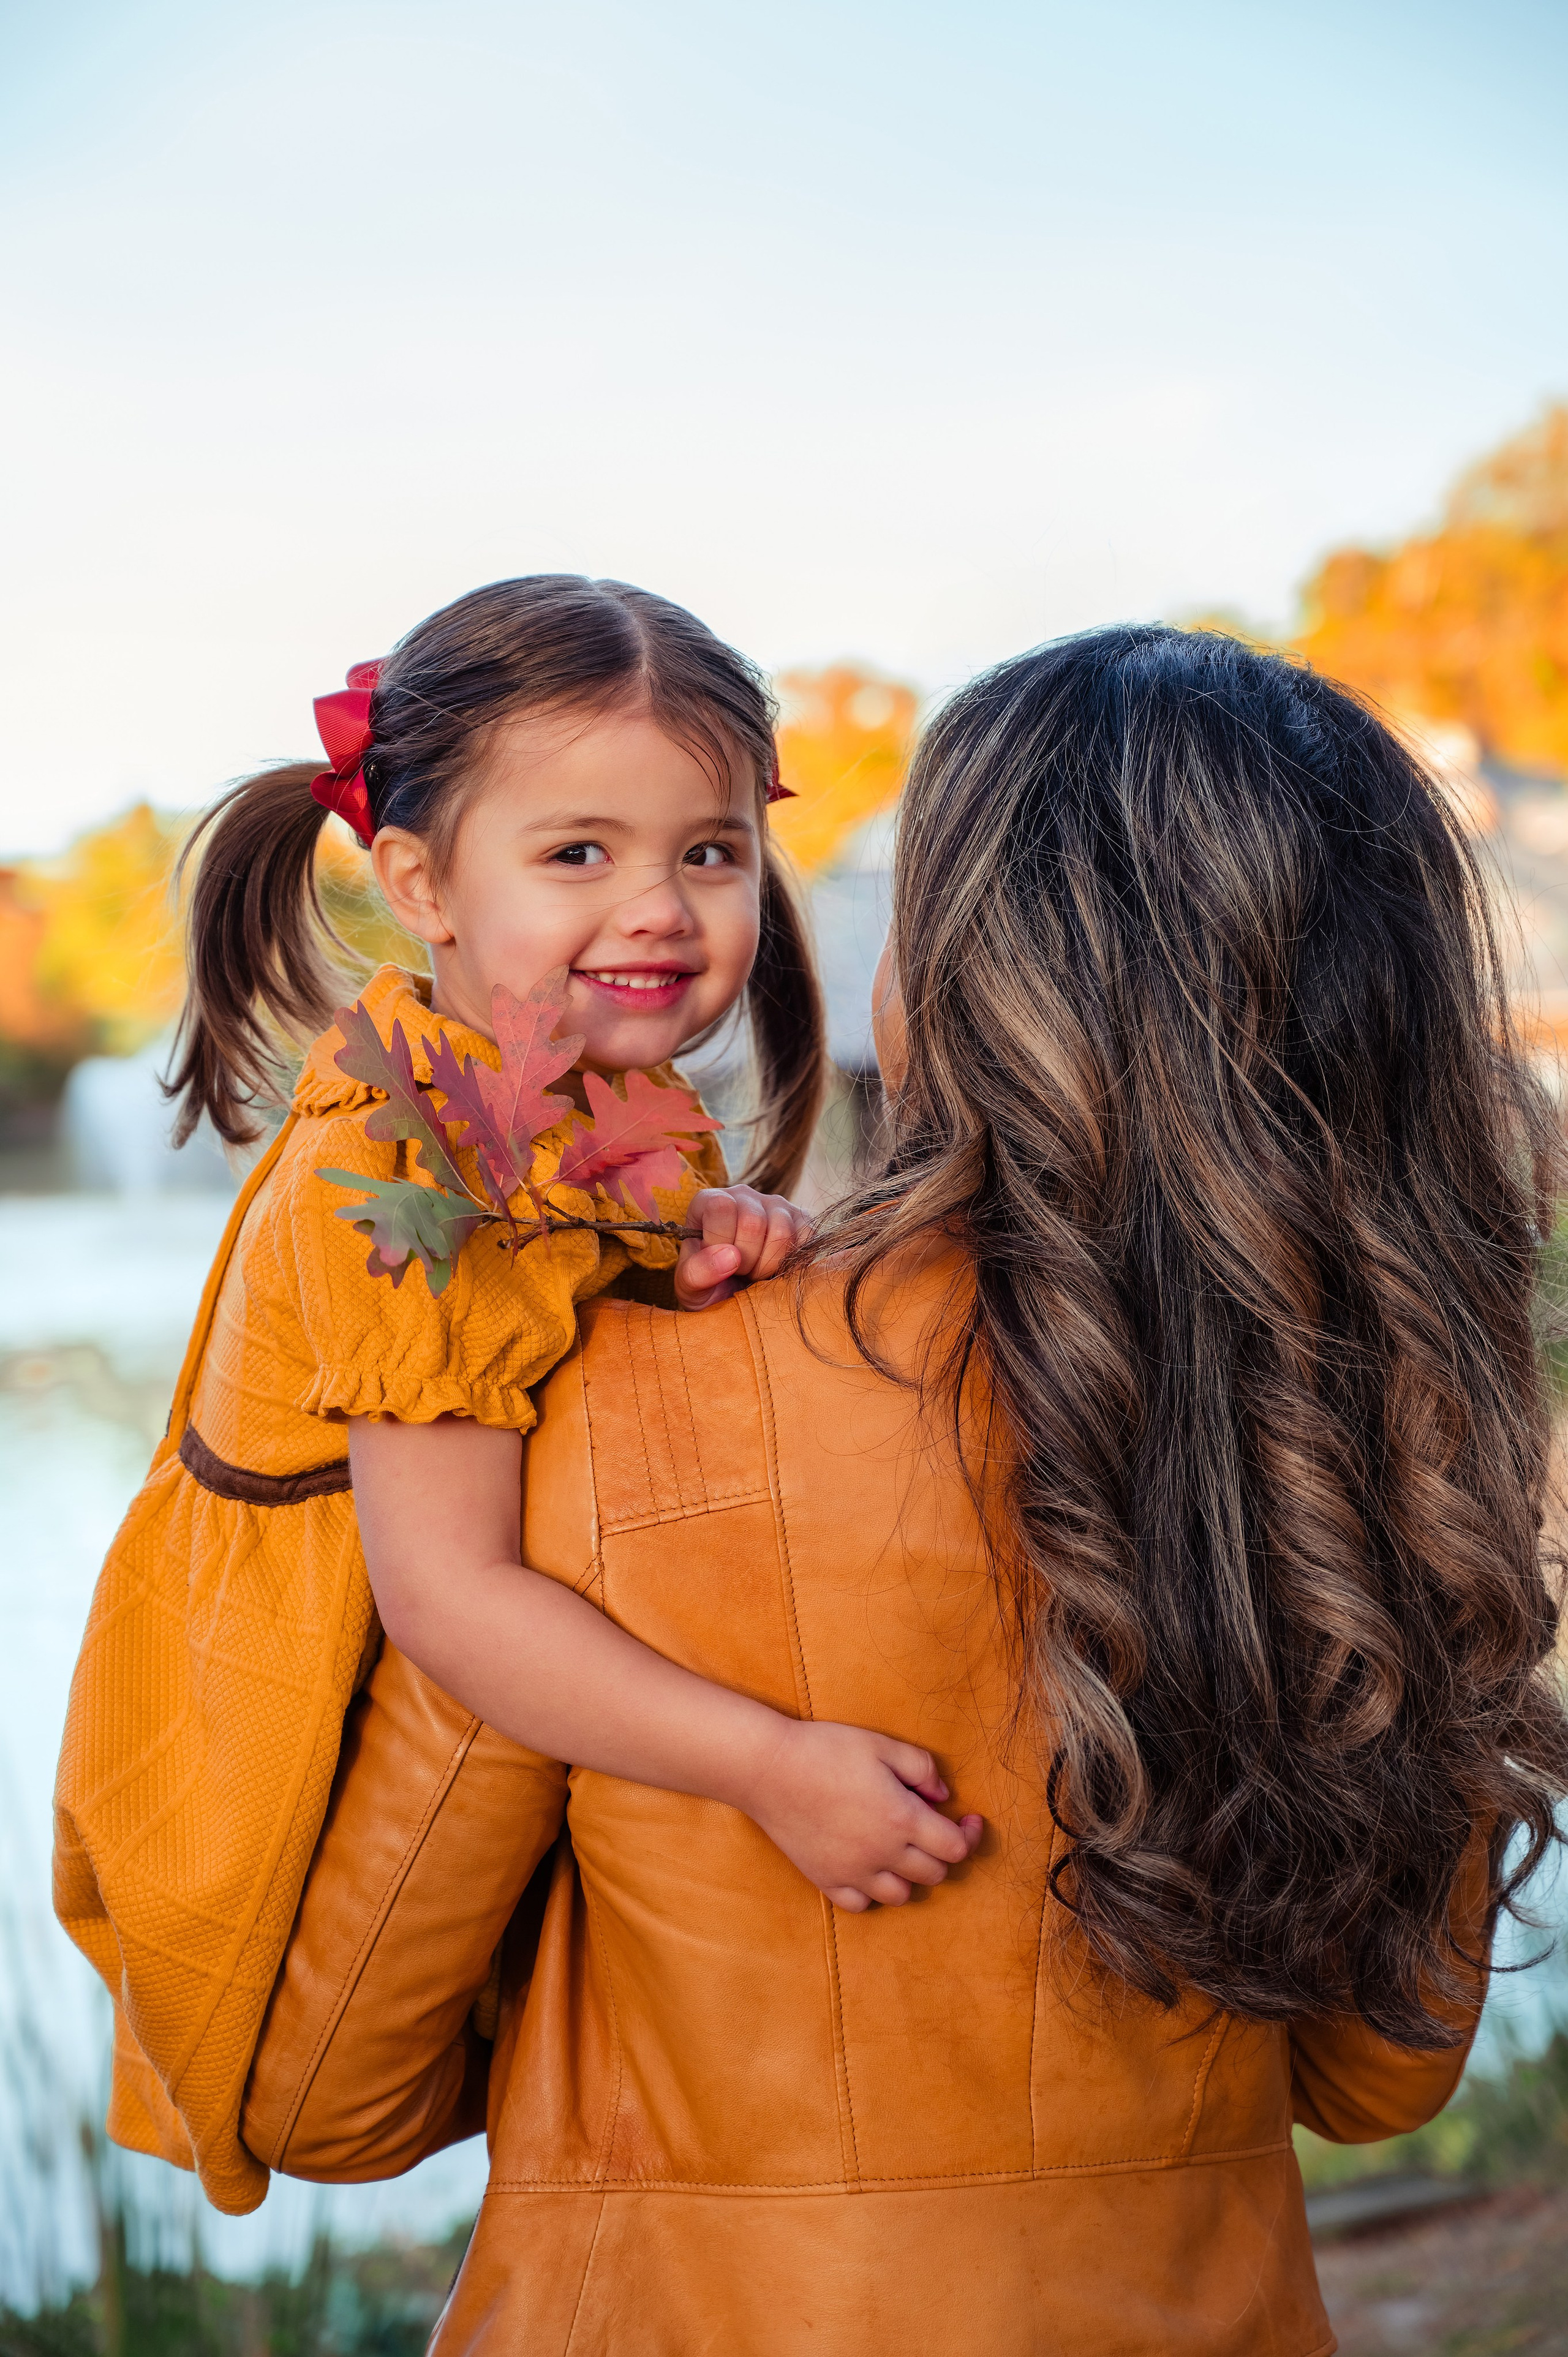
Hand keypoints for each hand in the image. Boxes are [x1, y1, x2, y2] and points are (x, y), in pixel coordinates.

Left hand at [675, 1185, 812, 1310]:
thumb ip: (698, 1272)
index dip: (721, 1243)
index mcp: (709, 1201)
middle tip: (739, 1271)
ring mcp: (775, 1204)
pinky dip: (793, 1258)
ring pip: (782, 1230)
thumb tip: (730, 1256)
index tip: (718, 1260)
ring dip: (770, 1263)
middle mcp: (742, 1195)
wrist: (734, 1296)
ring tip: (756, 1270)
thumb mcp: (691, 1287)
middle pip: (753, 1223)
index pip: (721, 1208)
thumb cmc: (708, 1287)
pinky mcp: (800, 1218)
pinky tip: (777, 1266)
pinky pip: (807, 1234)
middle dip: (747, 1260)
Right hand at [739, 1718, 982, 1909]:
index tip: (968, 1820)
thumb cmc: (826, 1749)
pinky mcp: (826, 1880)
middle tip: (932, 1829)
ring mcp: (853, 1872)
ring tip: (901, 1849)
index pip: (956, 1849)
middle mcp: (882, 1853)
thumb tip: (944, 1797)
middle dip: (942, 1853)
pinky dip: (872, 1892)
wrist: (769, 1769)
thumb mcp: (882, 1745)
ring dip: (910, 1876)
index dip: (970, 1836)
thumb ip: (922, 1769)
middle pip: (934, 1874)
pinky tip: (868, 1867)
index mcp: (902, 1819)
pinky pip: (862, 1904)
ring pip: (901, 1895)